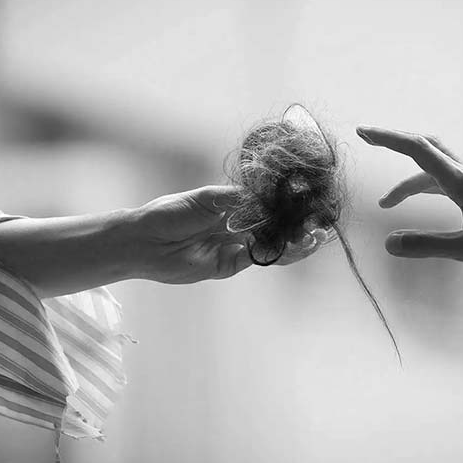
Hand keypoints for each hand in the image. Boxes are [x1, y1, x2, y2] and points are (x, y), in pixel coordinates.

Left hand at [132, 185, 325, 282]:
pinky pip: (258, 260)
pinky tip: (293, 247)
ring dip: (294, 243)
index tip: (307, 202)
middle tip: (319, 224)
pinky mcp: (229, 266)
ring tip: (315, 238)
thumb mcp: (204, 198)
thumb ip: (235, 199)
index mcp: (231, 206)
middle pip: (274, 227)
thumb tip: (264, 197)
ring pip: (271, 246)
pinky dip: (277, 254)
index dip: (287, 206)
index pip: (266, 206)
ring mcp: (235, 247)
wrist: (144, 241)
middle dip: (297, 226)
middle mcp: (236, 227)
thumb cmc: (168, 213)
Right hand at [356, 126, 462, 283]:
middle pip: (426, 146)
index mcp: (462, 182)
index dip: (388, 138)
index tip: (363, 132)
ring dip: (406, 178)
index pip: (418, 149)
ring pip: (433, 166)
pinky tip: (418, 204)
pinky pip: (442, 180)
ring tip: (385, 203)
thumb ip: (429, 246)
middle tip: (368, 139)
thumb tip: (388, 244)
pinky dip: (422, 186)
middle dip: (395, 142)